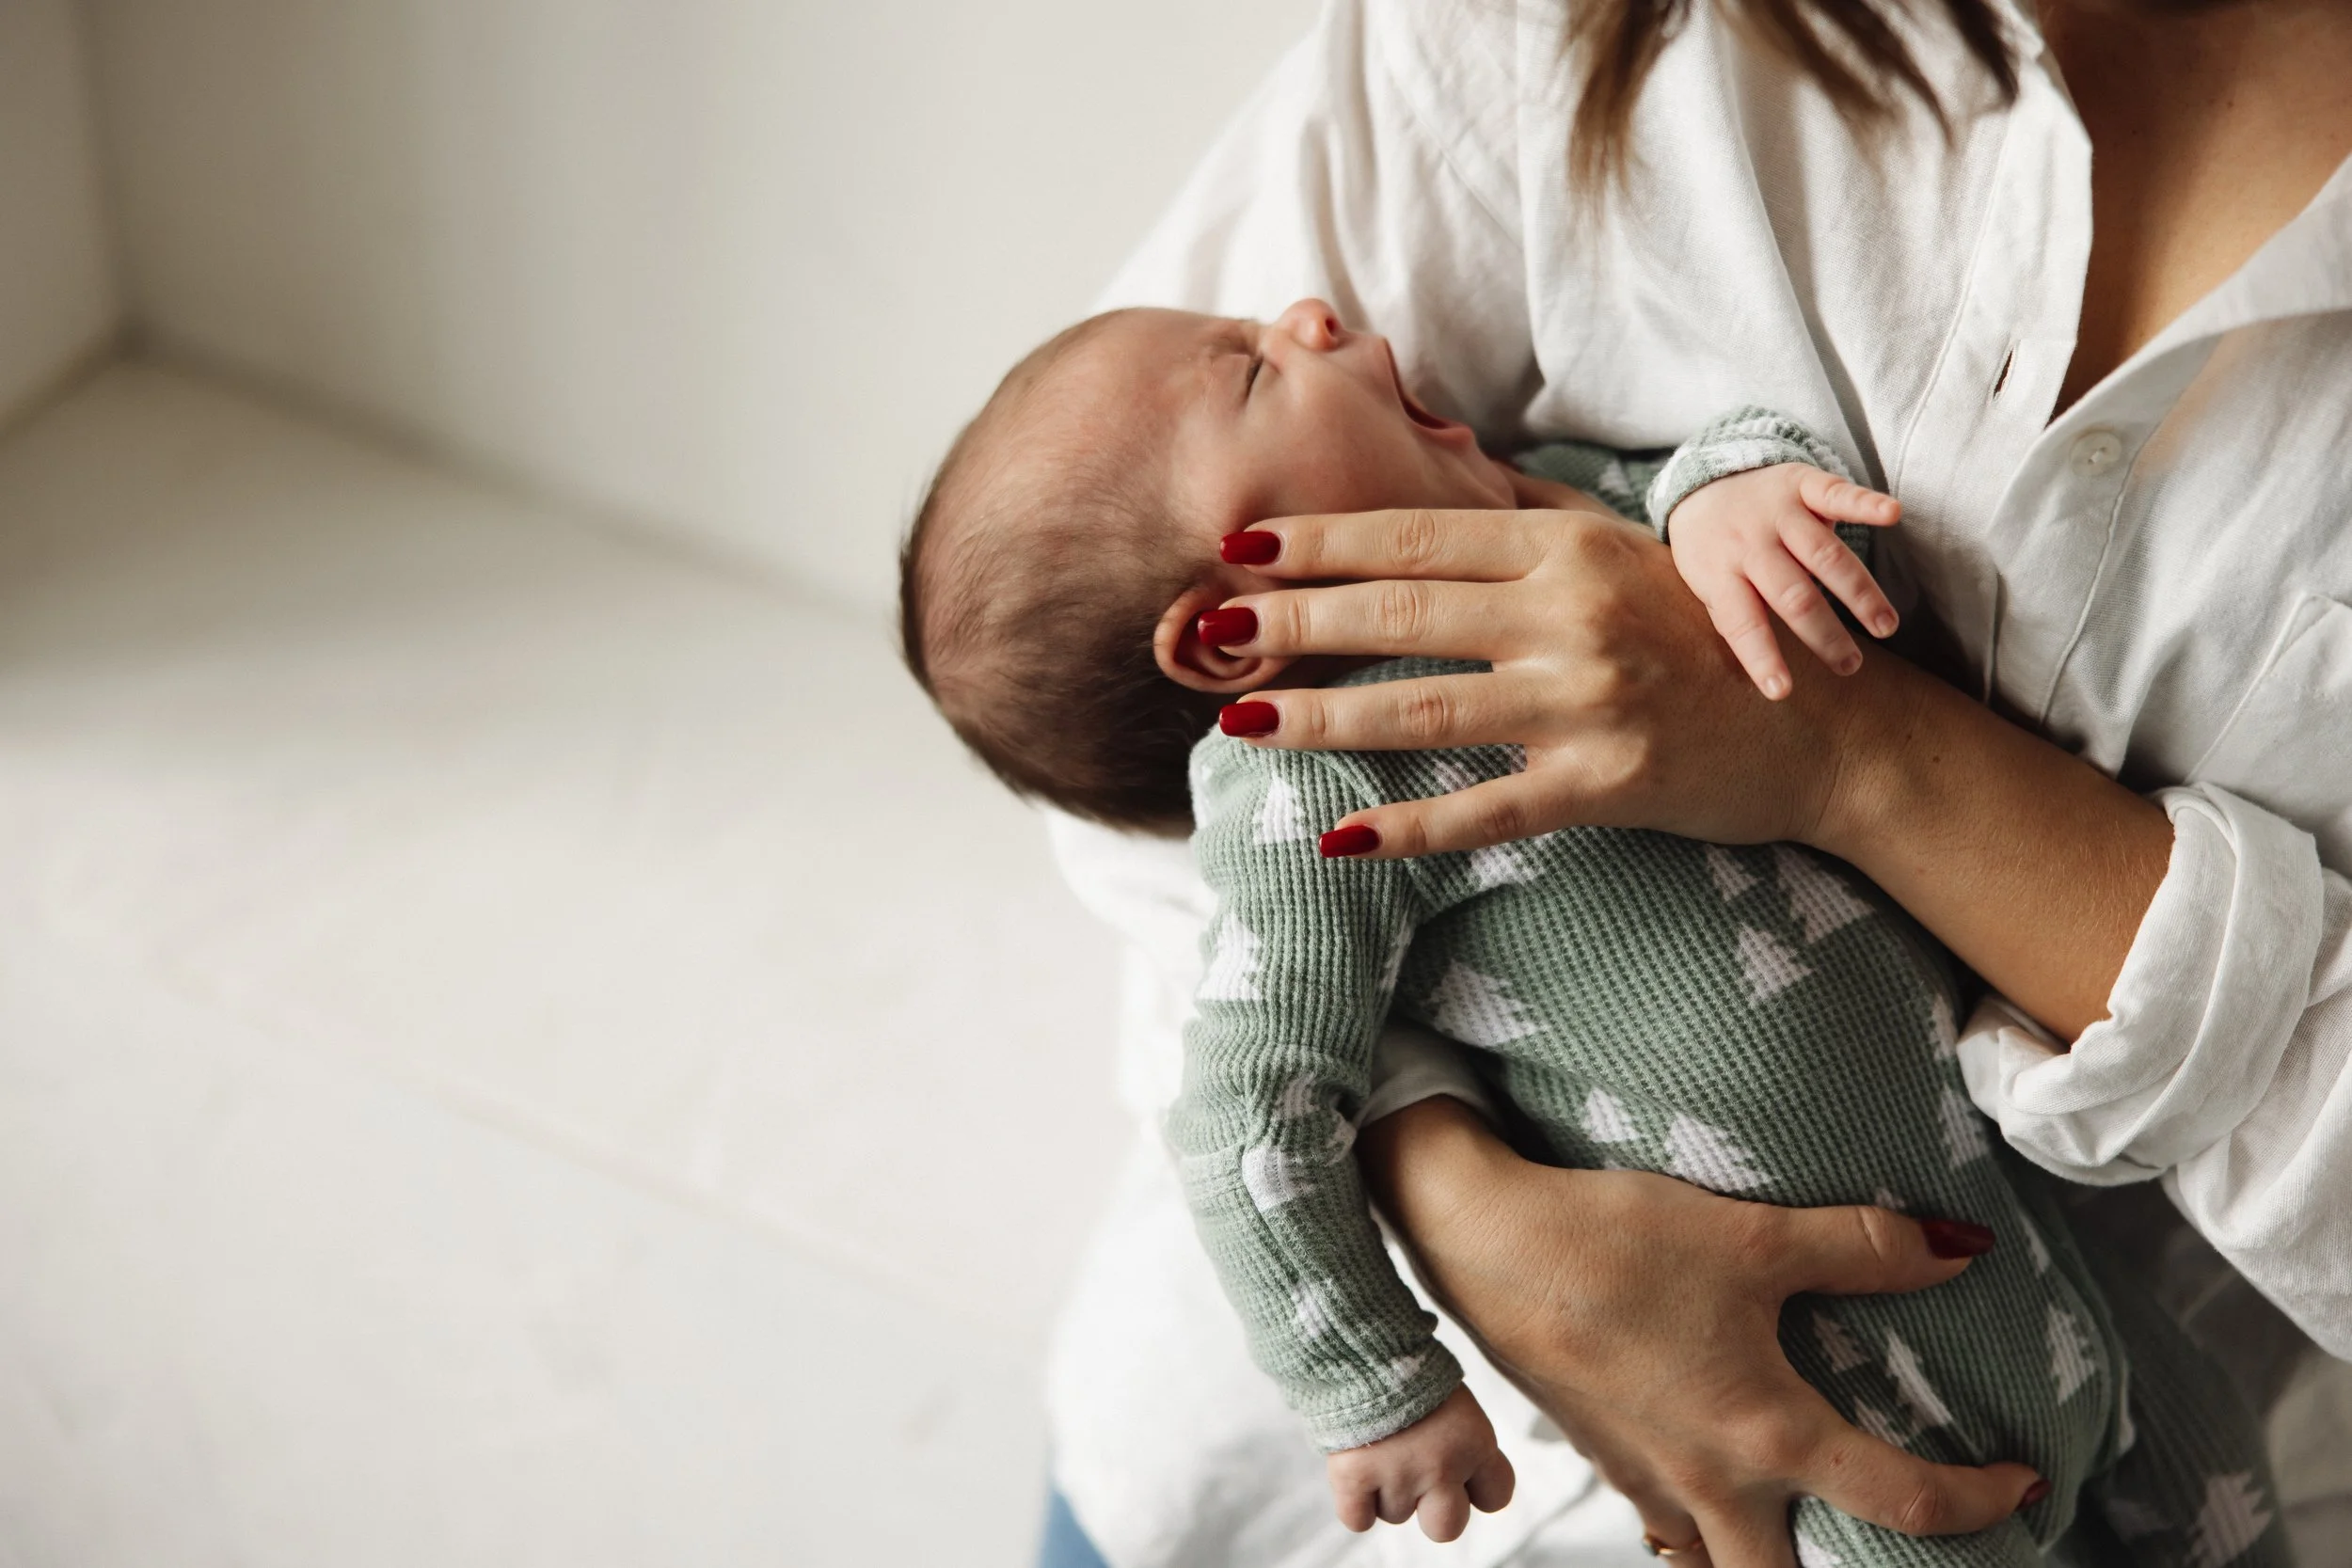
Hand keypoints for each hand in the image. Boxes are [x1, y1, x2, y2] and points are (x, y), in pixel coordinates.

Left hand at [1206, 505, 1870, 855]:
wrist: (1825, 726)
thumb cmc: (1708, 632)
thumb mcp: (1626, 549)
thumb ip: (1534, 519)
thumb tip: (1445, 472)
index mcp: (1565, 550)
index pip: (1420, 538)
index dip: (1325, 541)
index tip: (1242, 543)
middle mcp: (1570, 615)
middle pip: (1404, 616)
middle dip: (1297, 623)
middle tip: (1213, 629)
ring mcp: (1587, 702)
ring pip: (1426, 710)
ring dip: (1322, 721)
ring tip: (1240, 726)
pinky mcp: (1605, 783)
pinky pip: (1487, 809)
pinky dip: (1410, 827)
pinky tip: (1338, 837)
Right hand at [1326, 1385, 1516, 1541]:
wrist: (1359, 1338)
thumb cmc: (1408, 1367)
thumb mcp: (1455, 1400)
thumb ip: (1462, 1443)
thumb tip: (1461, 1483)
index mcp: (1475, 1441)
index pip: (1496, 1497)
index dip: (1474, 1488)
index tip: (1458, 1472)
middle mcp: (1442, 1465)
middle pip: (1446, 1528)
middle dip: (1430, 1507)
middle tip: (1413, 1472)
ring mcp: (1398, 1474)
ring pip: (1394, 1514)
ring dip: (1385, 1489)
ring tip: (1378, 1446)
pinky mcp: (1354, 1476)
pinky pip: (1357, 1519)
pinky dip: (1354, 1504)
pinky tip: (1356, 1473)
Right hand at [1358, 1100, 2042, 1567]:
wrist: (1483, 1243)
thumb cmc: (1612, 1244)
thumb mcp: (1752, 1234)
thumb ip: (1865, 1248)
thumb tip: (1958, 1252)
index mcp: (1764, 1436)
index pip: (1902, 1503)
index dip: (1979, 1502)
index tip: (2022, 1485)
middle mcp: (1709, 1481)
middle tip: (1889, 1546)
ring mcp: (1648, 1478)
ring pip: (1716, 1563)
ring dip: (1763, 1555)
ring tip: (1800, 1511)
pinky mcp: (1602, 1453)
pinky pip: (1667, 1516)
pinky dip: (1702, 1513)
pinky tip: (1709, 1453)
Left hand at [1666, 464, 1900, 699]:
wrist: (1702, 481)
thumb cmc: (1711, 550)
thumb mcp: (1705, 585)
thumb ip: (1734, 617)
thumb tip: (1763, 673)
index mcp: (1719, 574)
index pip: (1741, 623)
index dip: (1761, 656)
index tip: (1782, 691)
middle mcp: (1750, 544)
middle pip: (1793, 595)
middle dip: (1824, 634)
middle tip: (1851, 666)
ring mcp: (1778, 513)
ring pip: (1824, 555)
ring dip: (1859, 592)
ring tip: (1885, 626)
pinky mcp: (1801, 484)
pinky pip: (1835, 494)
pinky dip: (1865, 503)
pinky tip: (1891, 514)